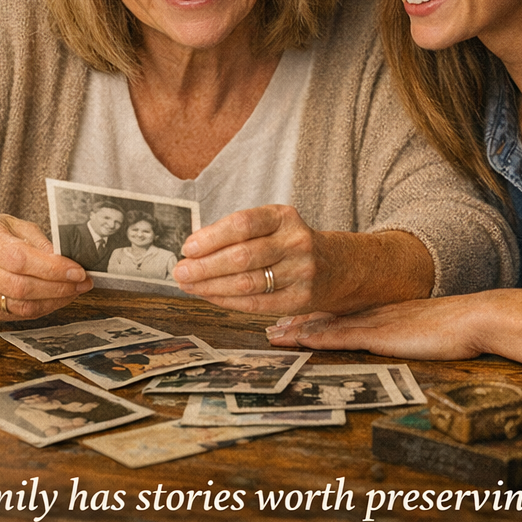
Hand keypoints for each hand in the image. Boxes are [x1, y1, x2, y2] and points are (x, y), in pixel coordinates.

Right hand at [0, 214, 92, 320]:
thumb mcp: (12, 224)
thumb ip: (37, 240)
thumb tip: (63, 258)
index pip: (20, 259)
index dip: (52, 269)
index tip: (77, 271)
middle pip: (21, 287)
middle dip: (59, 288)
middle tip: (82, 283)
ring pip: (20, 306)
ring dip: (54, 301)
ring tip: (73, 291)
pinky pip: (16, 315)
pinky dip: (41, 308)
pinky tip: (55, 298)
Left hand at [173, 205, 328, 313]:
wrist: (341, 266)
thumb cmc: (292, 243)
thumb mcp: (274, 225)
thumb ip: (239, 234)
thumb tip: (194, 250)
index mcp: (284, 217)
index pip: (242, 224)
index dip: (211, 237)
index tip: (187, 248)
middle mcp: (295, 242)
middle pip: (242, 256)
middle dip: (205, 266)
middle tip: (180, 271)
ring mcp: (300, 272)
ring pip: (246, 282)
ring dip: (210, 285)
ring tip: (188, 285)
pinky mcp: (300, 299)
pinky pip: (256, 303)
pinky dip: (227, 301)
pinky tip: (210, 295)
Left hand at [265, 294, 492, 360]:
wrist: (474, 319)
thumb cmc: (456, 329)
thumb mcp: (425, 329)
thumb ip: (407, 333)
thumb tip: (401, 339)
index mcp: (383, 314)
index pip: (340, 315)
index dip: (314, 318)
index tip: (292, 321)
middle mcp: (373, 315)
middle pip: (326, 318)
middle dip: (296, 323)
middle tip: (270, 328)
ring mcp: (375, 323)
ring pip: (327, 325)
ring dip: (298, 330)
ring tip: (273, 335)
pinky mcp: (380, 335)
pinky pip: (343, 336)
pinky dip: (319, 337)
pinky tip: (301, 339)